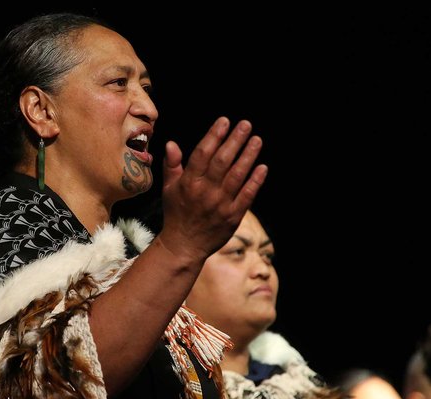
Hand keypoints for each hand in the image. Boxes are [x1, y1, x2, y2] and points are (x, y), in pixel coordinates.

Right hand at [158, 117, 267, 261]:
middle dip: (235, 141)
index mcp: (189, 183)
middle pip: (222, 161)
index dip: (214, 136)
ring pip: (237, 175)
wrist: (184, 245)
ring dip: (248, 156)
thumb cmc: (176, 214)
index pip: (203, 154)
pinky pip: (246, 195)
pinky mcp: (233, 216)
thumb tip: (172, 143)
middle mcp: (205, 192)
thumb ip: (172, 165)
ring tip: (256, 140)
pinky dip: (255, 181)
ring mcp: (220, 204)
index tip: (224, 121)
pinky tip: (262, 167)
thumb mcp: (168, 189)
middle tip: (246, 125)